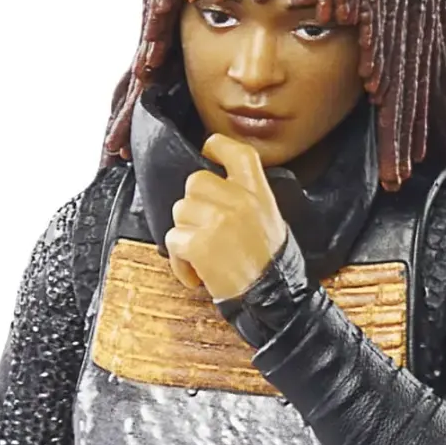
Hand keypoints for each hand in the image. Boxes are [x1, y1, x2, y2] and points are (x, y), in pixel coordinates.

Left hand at [165, 134, 286, 300]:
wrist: (273, 297)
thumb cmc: (269, 263)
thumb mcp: (269, 217)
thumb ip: (245, 195)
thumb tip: (215, 186)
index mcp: (257, 192)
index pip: (236, 152)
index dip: (217, 146)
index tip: (208, 151)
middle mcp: (238, 200)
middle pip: (195, 182)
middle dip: (194, 207)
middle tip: (206, 230)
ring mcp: (217, 221)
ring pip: (179, 212)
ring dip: (185, 235)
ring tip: (204, 256)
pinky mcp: (199, 244)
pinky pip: (172, 241)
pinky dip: (180, 262)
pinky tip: (197, 273)